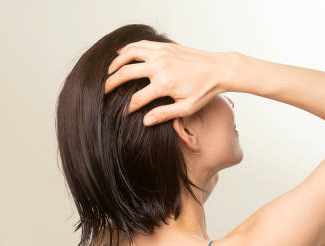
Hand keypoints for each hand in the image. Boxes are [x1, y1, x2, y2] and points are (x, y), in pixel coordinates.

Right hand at [104, 40, 229, 125]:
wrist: (220, 69)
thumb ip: (164, 114)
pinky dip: (128, 48)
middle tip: (104, 90)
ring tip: (109, 71)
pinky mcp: (166, 47)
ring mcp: (162, 54)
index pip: (136, 99)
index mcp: (163, 85)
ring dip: (116, 62)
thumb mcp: (186, 108)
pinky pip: (141, 45)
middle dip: (111, 83)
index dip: (126, 109)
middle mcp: (160, 67)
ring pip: (130, 54)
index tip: (122, 114)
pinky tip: (121, 54)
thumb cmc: (205, 91)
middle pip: (126, 73)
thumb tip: (145, 121)